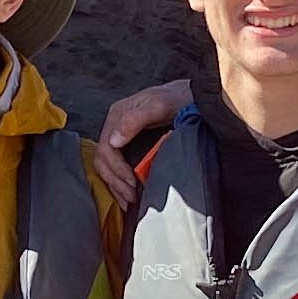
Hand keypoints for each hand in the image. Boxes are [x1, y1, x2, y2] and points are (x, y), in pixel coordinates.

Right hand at [89, 79, 195, 207]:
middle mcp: (116, 126)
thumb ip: (136, 119)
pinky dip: (120, 183)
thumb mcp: (160, 105)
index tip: (132, 182)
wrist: (194, 97)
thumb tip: (114, 141)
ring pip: (107, 166)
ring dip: (116, 186)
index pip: (106, 148)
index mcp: (118, 115)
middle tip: (131, 197)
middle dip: (115, 181)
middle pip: (103, 160)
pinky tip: (128, 194)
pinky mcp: (131, 145)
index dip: (117, 169)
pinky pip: (117, 167)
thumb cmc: (179, 98)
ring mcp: (122, 137)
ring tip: (129, 201)